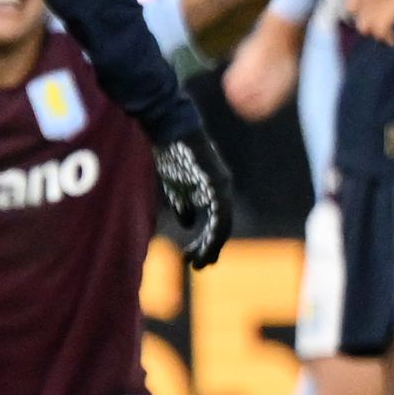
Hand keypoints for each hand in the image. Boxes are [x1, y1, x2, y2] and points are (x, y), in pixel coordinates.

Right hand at [156, 128, 232, 267]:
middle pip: (222, 226)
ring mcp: (222, 186)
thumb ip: (184, 204)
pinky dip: (213, 230)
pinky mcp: (217, 183)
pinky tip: (203, 242)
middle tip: (200, 266)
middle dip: (211, 248)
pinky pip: (220, 213)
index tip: (194, 257)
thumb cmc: (171, 154)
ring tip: (201, 261)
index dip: (207, 241)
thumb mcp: (176, 185)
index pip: (216, 222)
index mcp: (214, 191)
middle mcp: (223, 190)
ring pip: (223, 224)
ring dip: (212, 245)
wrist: (170, 128)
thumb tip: (190, 225)